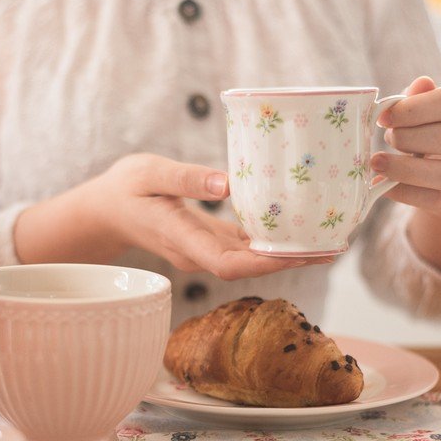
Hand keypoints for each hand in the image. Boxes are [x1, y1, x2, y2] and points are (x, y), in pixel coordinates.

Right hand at [95, 153, 331, 279]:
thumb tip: (227, 185)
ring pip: (251, 261)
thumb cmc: (124, 188)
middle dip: (293, 260)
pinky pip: (245, 248)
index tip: (303, 254)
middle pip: (251, 267)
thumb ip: (186, 178)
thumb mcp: (148, 172)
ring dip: (289, 254)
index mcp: (182, 238)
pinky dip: (273, 242)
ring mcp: (204, 251)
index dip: (267, 264)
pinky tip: (300, 230)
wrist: (105, 210)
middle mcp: (197, 253)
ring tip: (329, 238)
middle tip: (335, 245)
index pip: (229, 264)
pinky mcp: (209, 241)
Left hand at [372, 76, 440, 216]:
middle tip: (386, 138)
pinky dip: (403, 191)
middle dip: (409, 138)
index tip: (384, 116)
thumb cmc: (430, 131)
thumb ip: (418, 98)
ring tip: (377, 162)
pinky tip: (382, 184)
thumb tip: (419, 84)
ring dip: (405, 169)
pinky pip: (435, 199)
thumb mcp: (424, 111)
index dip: (415, 109)